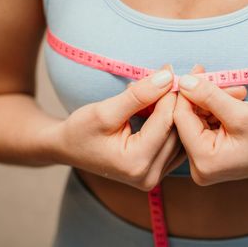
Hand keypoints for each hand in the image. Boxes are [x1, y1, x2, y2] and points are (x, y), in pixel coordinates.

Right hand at [48, 64, 185, 190]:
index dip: (170, 93)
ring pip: (179, 137)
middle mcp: (148, 176)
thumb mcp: (105, 110)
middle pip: (175, 130)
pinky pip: (175, 144)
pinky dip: (172, 122)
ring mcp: (154, 177)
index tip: (170, 69)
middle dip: (175, 100)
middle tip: (172, 74)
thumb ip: (138, 95)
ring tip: (167, 88)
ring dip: (175, 110)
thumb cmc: (80, 129)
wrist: (68, 148)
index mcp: (135, 163)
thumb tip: (167, 77)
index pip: (165, 122)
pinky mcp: (157, 172)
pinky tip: (164, 105)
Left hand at [173, 64, 247, 185]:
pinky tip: (236, 100)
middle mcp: (200, 167)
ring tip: (239, 92)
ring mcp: (206, 162)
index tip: (197, 70)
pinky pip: (207, 124)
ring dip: (214, 100)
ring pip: (198, 118)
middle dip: (204, 96)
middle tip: (220, 77)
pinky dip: (218, 109)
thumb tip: (182, 80)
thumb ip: (208, 96)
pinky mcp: (213, 154)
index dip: (186, 92)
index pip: (181, 119)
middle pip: (188, 119)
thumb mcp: (241, 113)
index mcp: (204, 162)